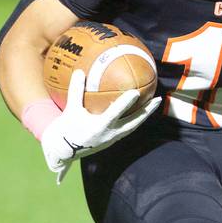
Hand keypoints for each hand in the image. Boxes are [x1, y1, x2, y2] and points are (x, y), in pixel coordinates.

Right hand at [41, 69, 160, 182]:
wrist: (63, 152)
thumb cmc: (66, 130)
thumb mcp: (70, 109)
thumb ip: (76, 91)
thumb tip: (79, 71)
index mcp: (99, 127)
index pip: (115, 113)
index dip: (125, 103)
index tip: (135, 92)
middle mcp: (109, 134)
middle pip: (134, 122)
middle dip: (147, 111)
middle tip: (158, 99)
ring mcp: (113, 139)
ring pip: (134, 126)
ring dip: (144, 115)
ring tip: (154, 104)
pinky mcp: (113, 141)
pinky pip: (128, 128)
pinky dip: (136, 119)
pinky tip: (141, 110)